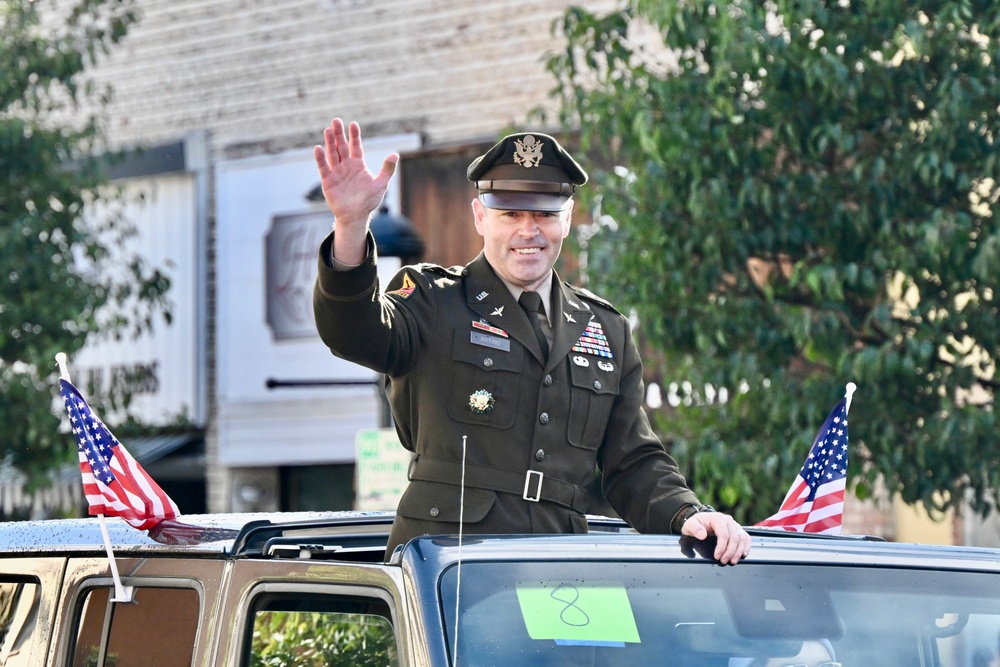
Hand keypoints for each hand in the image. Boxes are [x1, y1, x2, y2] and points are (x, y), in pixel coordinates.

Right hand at [313, 118, 398, 264]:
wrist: (356, 216)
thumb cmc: (369, 201)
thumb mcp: (381, 184)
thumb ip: (387, 169)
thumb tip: (394, 154)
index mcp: (358, 165)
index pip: (356, 146)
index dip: (354, 135)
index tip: (353, 124)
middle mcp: (346, 166)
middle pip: (342, 146)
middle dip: (339, 134)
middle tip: (336, 120)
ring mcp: (336, 172)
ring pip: (332, 154)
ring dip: (330, 142)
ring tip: (328, 130)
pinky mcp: (328, 181)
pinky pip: (323, 168)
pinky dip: (320, 159)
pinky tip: (318, 148)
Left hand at [681, 511, 750, 564]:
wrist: (700, 521)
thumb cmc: (696, 524)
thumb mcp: (690, 525)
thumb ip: (694, 529)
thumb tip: (702, 535)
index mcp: (718, 518)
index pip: (724, 534)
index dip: (722, 547)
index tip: (717, 557)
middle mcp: (728, 520)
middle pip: (734, 538)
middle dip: (730, 552)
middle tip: (724, 561)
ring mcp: (734, 525)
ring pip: (742, 538)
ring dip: (739, 551)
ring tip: (733, 561)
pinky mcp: (738, 530)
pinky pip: (746, 537)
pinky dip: (746, 546)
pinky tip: (743, 554)